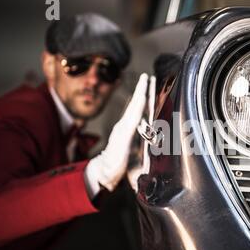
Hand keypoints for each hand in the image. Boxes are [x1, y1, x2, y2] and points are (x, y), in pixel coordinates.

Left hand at [85, 73, 155, 195]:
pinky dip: (138, 104)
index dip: (140, 104)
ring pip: (133, 107)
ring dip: (140, 94)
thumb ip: (136, 167)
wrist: (102, 172)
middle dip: (140, 91)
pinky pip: (133, 113)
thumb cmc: (114, 170)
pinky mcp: (123, 129)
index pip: (134, 116)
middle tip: (145, 77)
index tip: (144, 91)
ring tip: (146, 83)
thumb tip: (147, 169)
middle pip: (133, 106)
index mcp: (124, 136)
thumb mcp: (125, 169)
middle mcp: (121, 128)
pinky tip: (143, 100)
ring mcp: (121, 127)